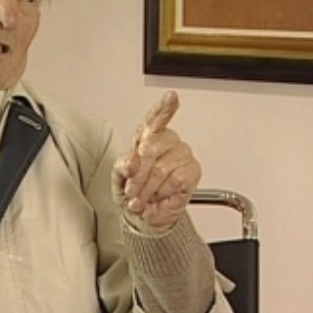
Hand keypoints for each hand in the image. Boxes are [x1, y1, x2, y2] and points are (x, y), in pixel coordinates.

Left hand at [112, 91, 200, 232]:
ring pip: (163, 168)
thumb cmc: (132, 191)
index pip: (156, 118)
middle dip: (138, 175)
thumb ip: (123, 165)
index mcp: (148, 137)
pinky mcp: (193, 171)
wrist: (144, 214)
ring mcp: (182, 155)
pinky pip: (177, 180)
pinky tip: (160, 196)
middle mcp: (167, 142)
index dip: (165, 108)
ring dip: (149, 188)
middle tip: (132, 191)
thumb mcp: (119, 176)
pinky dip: (163, 193)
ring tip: (143, 198)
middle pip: (152, 148)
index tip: (171, 97)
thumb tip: (133, 161)